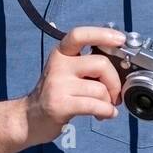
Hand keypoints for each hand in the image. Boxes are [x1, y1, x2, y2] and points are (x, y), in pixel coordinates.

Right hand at [20, 26, 125, 144]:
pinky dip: (106, 112)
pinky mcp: (60, 104)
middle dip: (115, 82)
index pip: (80, 35)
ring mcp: (58, 84)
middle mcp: (59, 65)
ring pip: (100, 89)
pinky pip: (95, 106)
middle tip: (115, 94)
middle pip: (101, 64)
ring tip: (104, 107)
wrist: (30, 117)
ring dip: (109, 102)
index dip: (102, 34)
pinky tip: (104, 115)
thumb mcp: (67, 70)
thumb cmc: (57, 93)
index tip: (120, 39)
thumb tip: (122, 64)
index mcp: (62, 52)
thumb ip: (89, 64)